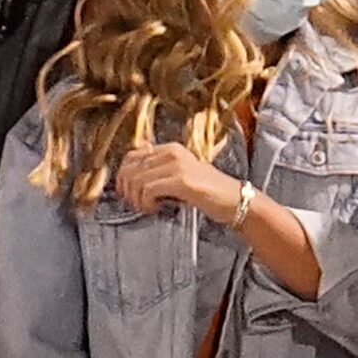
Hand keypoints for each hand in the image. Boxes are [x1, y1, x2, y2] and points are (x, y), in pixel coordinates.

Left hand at [115, 140, 241, 220]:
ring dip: (137, 199)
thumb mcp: (180, 175)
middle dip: (128, 190)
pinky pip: (148, 190)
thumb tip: (132, 172)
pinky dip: (147, 203)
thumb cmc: (208, 192)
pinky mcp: (181, 180)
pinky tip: (156, 209)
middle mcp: (172, 152)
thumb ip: (159, 170)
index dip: (123, 176)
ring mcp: (177, 165)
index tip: (128, 193)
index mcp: (171, 148)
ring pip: (137, 180)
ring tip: (148, 207)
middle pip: (131, 168)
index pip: (132, 155)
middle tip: (137, 204)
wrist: (233, 200)